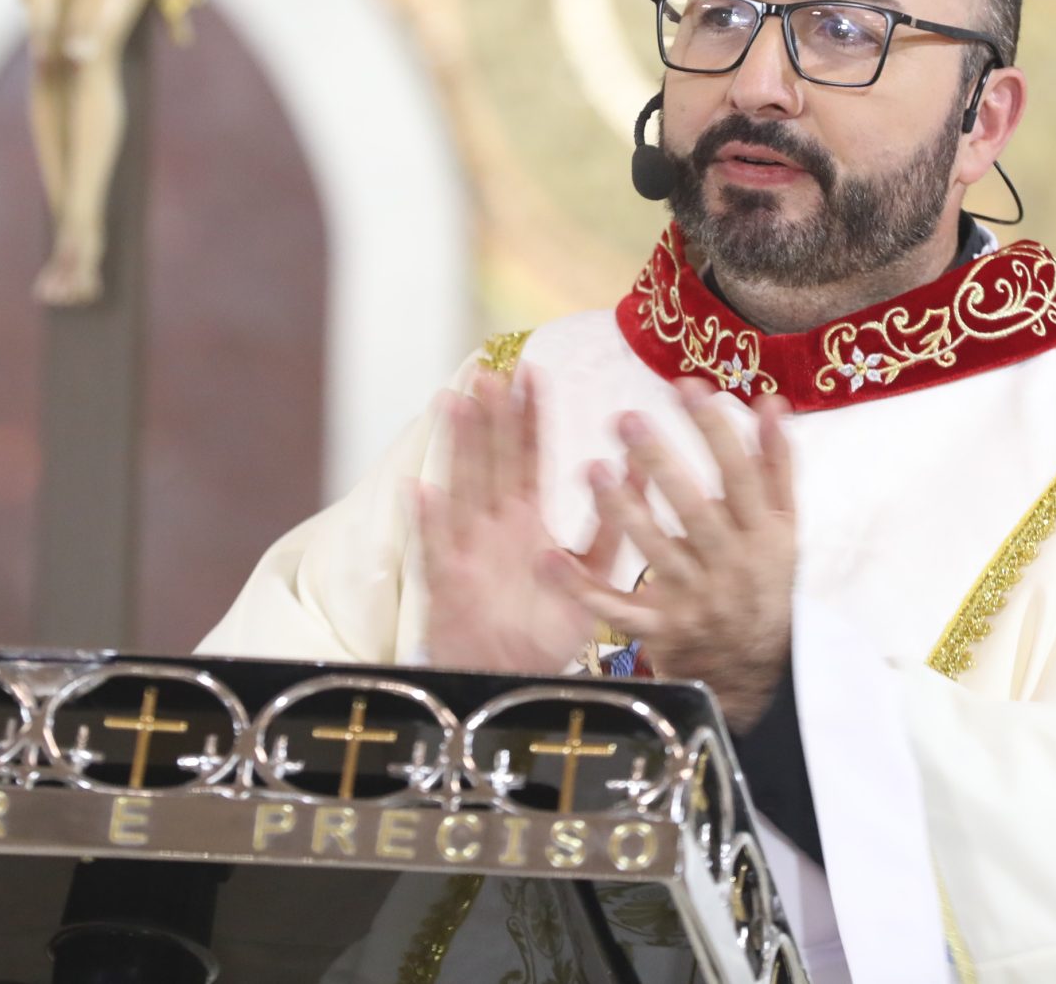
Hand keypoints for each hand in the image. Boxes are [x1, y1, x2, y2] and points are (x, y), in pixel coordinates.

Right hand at [413, 366, 614, 672]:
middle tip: (493, 373)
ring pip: (461, 488)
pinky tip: (420, 489)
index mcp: (526, 522)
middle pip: (491, 461)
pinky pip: (434, 547)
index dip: (530, 417)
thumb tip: (635, 477)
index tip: (533, 374)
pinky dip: (427, 521)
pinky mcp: (446, 582)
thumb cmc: (544, 631)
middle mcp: (493, 528)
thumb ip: (612, 530)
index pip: (529, 457)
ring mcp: (466, 550)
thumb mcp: (591, 579)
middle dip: (491, 417)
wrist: (510, 683)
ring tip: (455, 403)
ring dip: (457, 448)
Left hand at [543, 381, 797, 725]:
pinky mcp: (658, 628)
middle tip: (624, 419)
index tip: (685, 388)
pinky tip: (549, 558)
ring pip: (654, 553)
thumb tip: (771, 403)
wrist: (755, 667)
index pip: (740, 474)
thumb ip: (776, 465)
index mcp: (763, 534)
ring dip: (623, 513)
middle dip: (660, 463)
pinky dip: (581, 588)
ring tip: (593, 470)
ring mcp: (692, 599)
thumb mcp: (784, 527)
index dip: (715, 431)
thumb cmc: (764, 579)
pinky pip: (616, 608)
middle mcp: (729, 566)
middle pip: (694, 510)